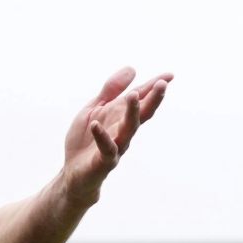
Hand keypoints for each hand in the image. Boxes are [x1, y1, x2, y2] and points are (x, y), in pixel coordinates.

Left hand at [61, 67, 170, 201]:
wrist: (73, 174)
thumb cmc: (86, 141)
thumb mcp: (95, 109)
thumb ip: (111, 90)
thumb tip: (133, 68)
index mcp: (120, 116)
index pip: (141, 100)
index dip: (153, 87)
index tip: (169, 75)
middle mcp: (123, 131)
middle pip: (142, 114)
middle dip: (152, 99)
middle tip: (162, 84)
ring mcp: (116, 146)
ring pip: (128, 129)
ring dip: (132, 112)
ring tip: (133, 95)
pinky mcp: (103, 161)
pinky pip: (105, 148)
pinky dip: (101, 136)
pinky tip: (95, 124)